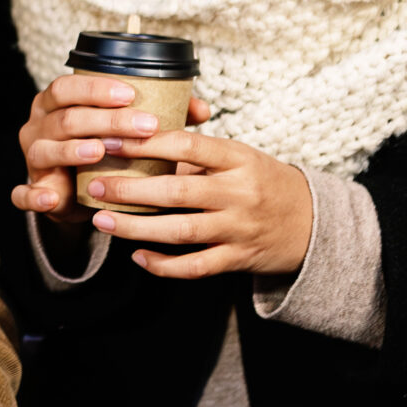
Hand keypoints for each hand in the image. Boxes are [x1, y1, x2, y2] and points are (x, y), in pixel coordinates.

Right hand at [12, 74, 209, 225]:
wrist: (77, 190)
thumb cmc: (104, 149)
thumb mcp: (125, 129)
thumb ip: (159, 114)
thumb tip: (201, 109)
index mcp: (57, 102)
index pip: (69, 87)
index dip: (97, 88)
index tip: (131, 93)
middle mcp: (39, 125)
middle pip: (66, 117)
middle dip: (105, 120)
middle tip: (144, 126)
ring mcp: (33, 157)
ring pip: (46, 149)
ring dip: (73, 150)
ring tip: (101, 151)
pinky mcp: (33, 189)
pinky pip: (24, 194)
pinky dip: (35, 197)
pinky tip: (53, 199)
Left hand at [86, 131, 313, 279]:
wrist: (312, 222)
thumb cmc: (262, 182)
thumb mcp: (238, 158)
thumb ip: (196, 155)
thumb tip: (138, 142)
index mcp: (238, 158)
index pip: (189, 146)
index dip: (147, 144)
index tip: (111, 140)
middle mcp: (239, 193)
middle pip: (177, 192)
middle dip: (130, 190)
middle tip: (95, 185)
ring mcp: (239, 229)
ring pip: (181, 232)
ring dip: (136, 227)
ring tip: (103, 221)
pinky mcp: (238, 259)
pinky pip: (195, 266)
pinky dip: (164, 265)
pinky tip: (137, 256)